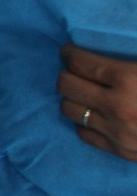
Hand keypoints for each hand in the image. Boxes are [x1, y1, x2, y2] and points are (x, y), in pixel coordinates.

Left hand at [58, 43, 136, 160]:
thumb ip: (131, 59)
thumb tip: (118, 45)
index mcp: (128, 79)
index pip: (80, 62)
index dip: (70, 54)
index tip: (70, 51)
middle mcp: (116, 106)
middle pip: (66, 84)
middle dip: (67, 73)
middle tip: (75, 70)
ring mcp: (116, 131)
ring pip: (69, 109)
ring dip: (73, 98)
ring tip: (84, 92)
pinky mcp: (120, 151)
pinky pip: (84, 133)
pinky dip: (85, 121)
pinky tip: (96, 114)